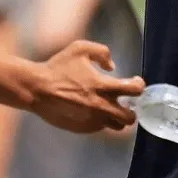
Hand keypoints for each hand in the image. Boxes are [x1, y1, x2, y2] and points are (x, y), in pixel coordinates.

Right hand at [30, 40, 144, 133]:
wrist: (37, 88)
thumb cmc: (58, 67)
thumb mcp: (79, 48)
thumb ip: (101, 52)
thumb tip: (112, 66)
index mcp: (103, 86)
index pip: (135, 91)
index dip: (139, 86)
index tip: (135, 83)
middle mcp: (101, 106)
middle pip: (131, 117)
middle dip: (132, 109)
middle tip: (125, 102)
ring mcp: (93, 120)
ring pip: (117, 126)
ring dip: (117, 117)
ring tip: (110, 108)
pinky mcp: (83, 128)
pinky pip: (100, 128)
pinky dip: (100, 120)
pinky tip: (91, 110)